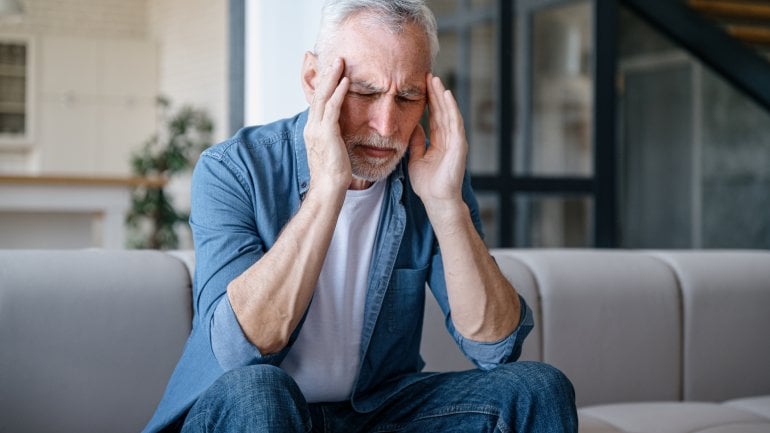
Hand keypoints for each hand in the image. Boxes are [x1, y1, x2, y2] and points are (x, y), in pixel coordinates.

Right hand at [303, 57, 350, 196]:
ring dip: (332, 77)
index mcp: (313, 130)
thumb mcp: (334, 152)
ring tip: (339, 62)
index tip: (331, 71)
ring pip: (323, 96)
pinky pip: (332, 107)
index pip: (318, 102)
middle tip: (335, 58)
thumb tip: (343, 134)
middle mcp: (312, 127)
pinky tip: (346, 81)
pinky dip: (338, 92)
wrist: (328, 190)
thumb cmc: (334, 176)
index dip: (324, 85)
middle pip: (318, 94)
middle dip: (326, 75)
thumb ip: (336, 139)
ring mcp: (317, 129)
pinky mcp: (326, 133)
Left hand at [408, 74, 467, 207]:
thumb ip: (416, 142)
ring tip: (435, 80)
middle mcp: (449, 138)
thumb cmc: (427, 184)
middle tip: (428, 75)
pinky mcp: (459, 144)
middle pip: (441, 111)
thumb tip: (413, 126)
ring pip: (448, 112)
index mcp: (439, 141)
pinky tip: (446, 95)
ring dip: (442, 96)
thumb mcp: (415, 159)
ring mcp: (456, 140)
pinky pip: (455, 122)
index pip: (434, 116)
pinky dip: (451, 108)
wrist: (436, 200)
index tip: (420, 86)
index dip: (428, 101)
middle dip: (435, 93)